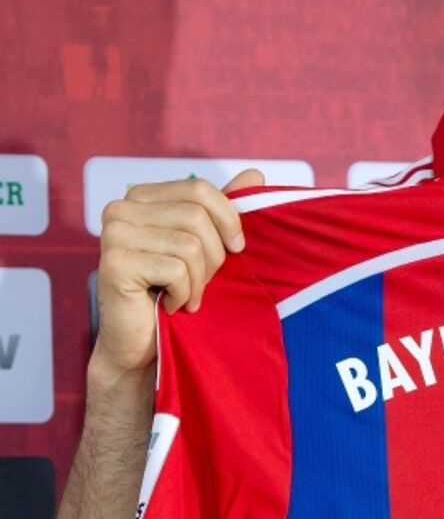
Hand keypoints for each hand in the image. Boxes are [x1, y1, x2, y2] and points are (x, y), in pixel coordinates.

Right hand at [93, 169, 264, 373]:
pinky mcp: (114, 263)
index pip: (200, 189)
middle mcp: (121, 209)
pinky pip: (176, 269)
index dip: (228, 219)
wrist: (142, 344)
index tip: (236, 248)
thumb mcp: (206, 246)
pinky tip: (172, 304)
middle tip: (204, 281)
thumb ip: (224, 210)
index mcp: (143, 197)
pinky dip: (185, 293)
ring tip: (187, 294)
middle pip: (197, 216)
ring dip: (200, 279)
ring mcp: (113, 234)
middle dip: (214, 255)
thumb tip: (255, 174)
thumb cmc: (174, 292)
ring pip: (190, 244)